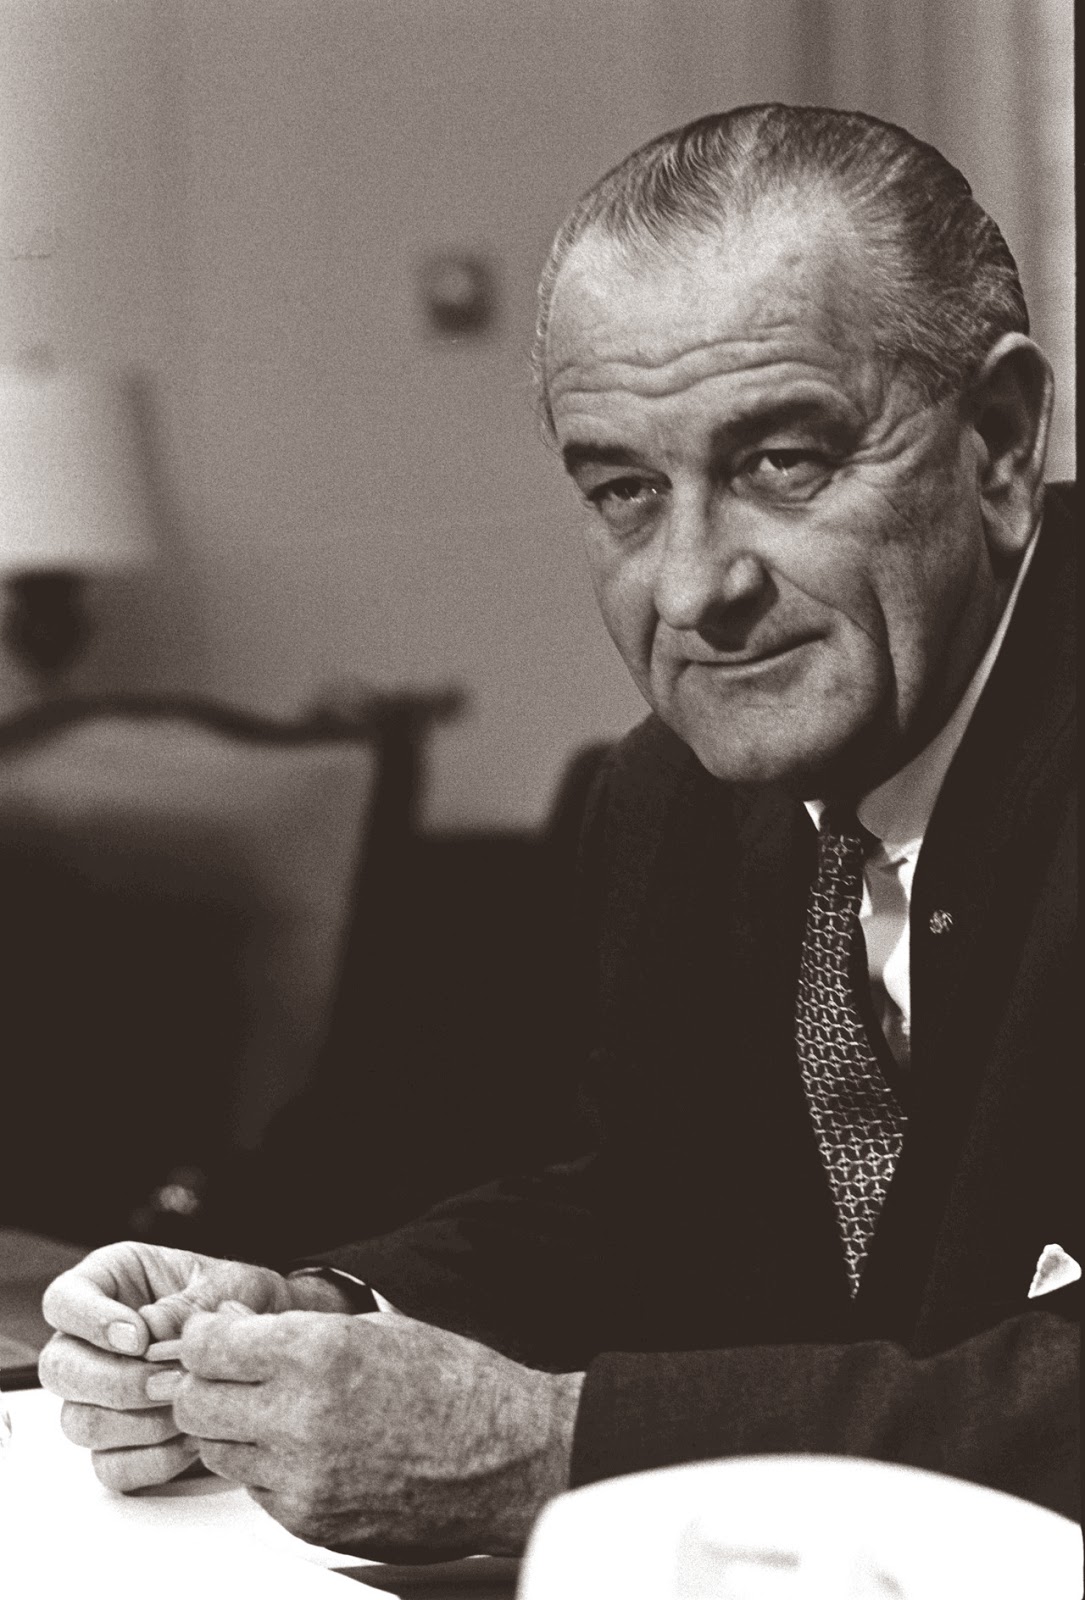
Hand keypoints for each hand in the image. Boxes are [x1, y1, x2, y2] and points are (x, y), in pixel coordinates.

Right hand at [38, 1241, 349, 1490]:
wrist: (271, 1347)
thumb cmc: (242, 1302)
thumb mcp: (226, 1285)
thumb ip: (185, 1305)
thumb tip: (147, 1334)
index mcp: (110, 1284)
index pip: (63, 1300)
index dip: (90, 1321)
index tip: (138, 1337)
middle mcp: (91, 1342)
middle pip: (60, 1369)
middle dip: (116, 1382)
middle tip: (169, 1383)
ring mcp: (99, 1396)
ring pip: (79, 1422)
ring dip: (136, 1422)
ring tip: (188, 1406)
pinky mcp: (119, 1443)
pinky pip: (111, 1467)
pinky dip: (151, 1458)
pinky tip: (190, 1438)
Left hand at [167, 1307, 584, 1559]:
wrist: (507, 1456)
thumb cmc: (454, 1383)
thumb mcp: (373, 1328)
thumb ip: (293, 1330)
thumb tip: (230, 1326)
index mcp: (318, 1355)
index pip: (208, 1345)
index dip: (203, 1335)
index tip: (213, 1334)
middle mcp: (302, 1418)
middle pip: (195, 1403)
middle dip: (204, 1382)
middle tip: (228, 1371)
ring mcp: (303, 1479)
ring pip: (217, 1452)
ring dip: (231, 1428)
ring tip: (271, 1410)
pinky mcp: (311, 1522)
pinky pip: (255, 1491)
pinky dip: (266, 1467)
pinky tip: (304, 1446)